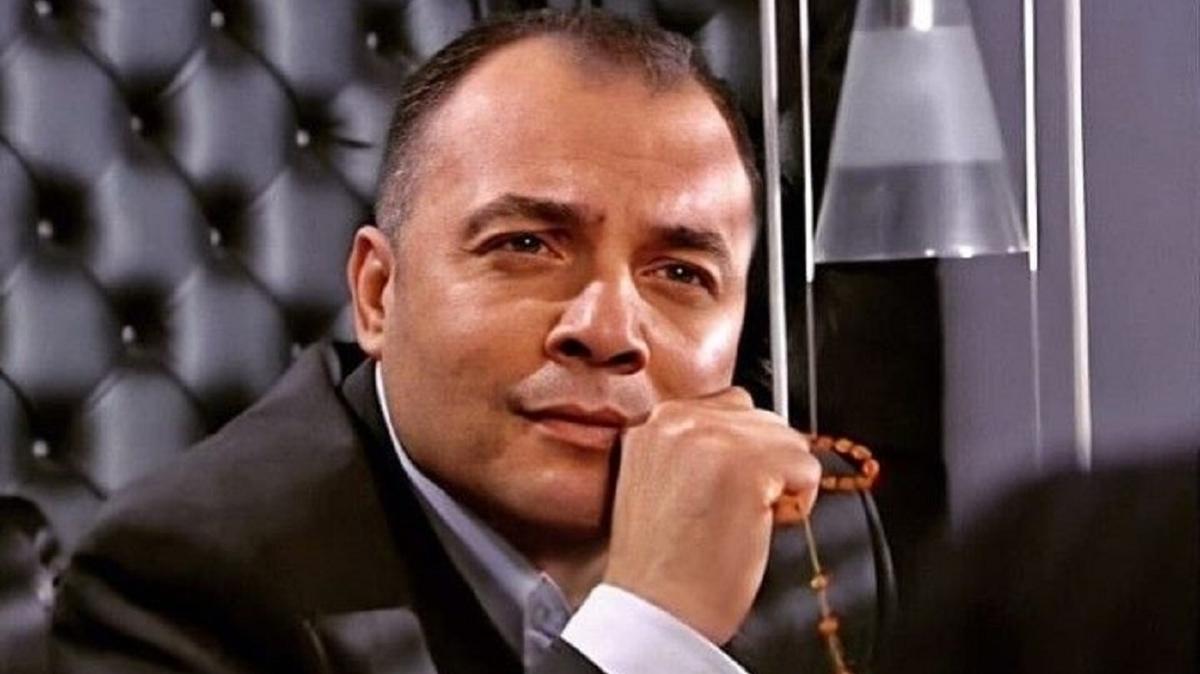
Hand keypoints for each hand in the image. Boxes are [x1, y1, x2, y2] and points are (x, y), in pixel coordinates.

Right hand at [603, 387, 819, 644]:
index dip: (740, 453)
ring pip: (787, 439)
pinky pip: (807, 467)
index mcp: (653, 422)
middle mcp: (679, 420)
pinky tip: (759, 525)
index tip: (726, 489)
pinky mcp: (748, 465)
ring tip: (742, 517)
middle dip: (762, 463)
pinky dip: (799, 502)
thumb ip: (691, 446)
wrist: (654, 610)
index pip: (727, 408)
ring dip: (781, 479)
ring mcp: (713, 438)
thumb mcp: (656, 480)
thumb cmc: (659, 563)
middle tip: (732, 510)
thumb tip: (745, 436)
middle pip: (761, 419)